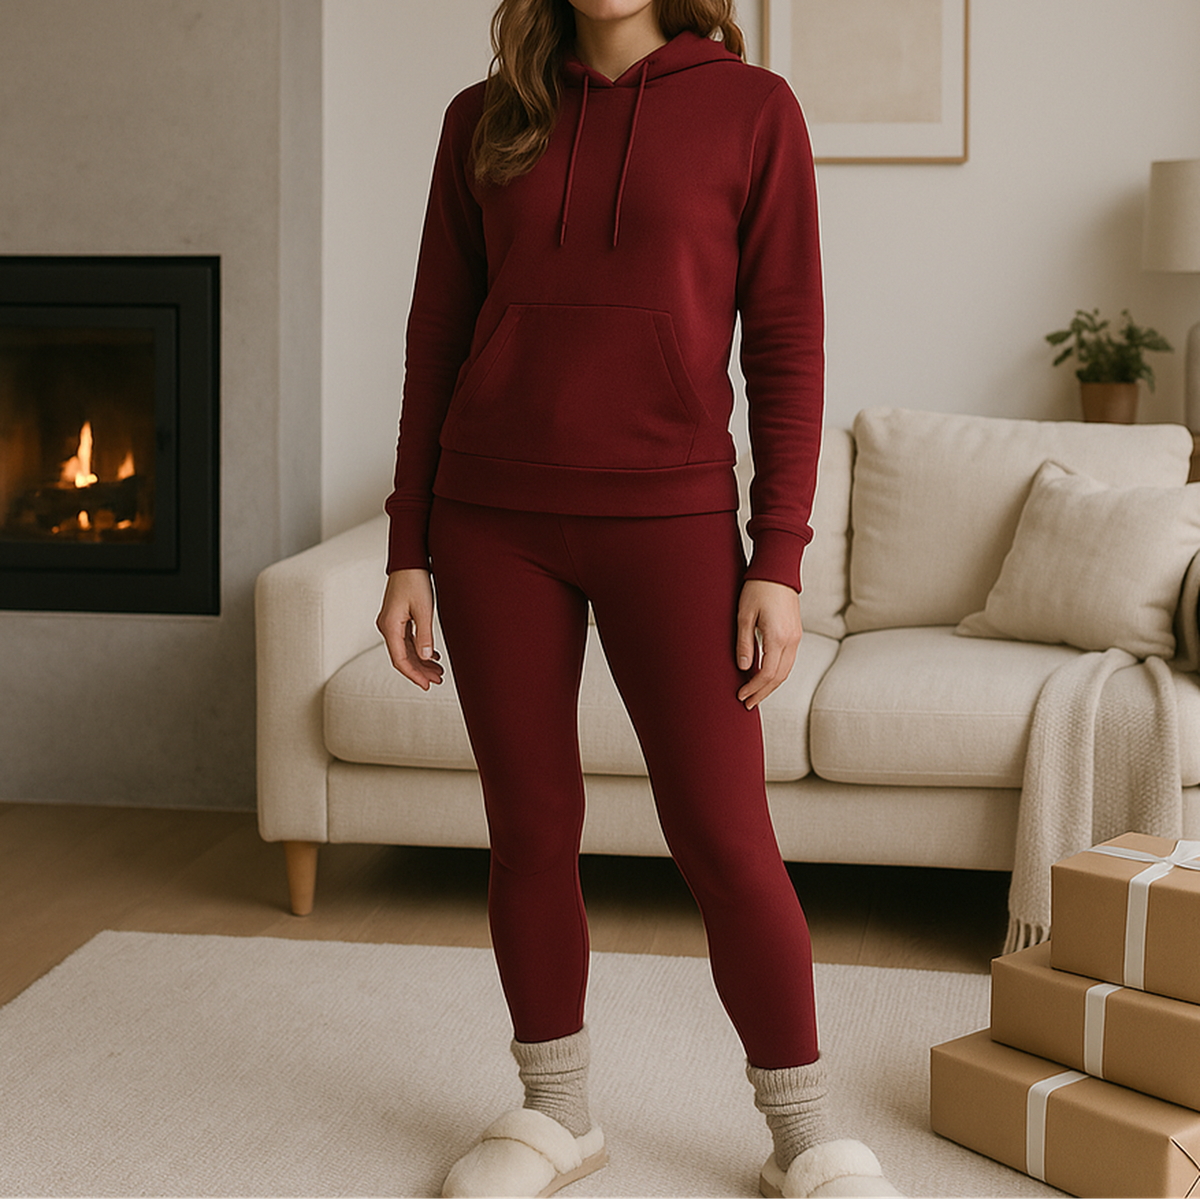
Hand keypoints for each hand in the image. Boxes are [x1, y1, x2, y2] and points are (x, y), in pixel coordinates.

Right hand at [376, 568, 444, 689]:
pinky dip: (419, 649)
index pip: (400, 660)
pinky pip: (406, 640)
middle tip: (438, 680)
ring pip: (405, 650)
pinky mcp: (397, 618)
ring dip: (421, 661)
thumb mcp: (423, 610)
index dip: (414, 675)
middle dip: (420, 671)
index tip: (428, 685)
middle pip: (402, 657)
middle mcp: (387, 627)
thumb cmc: (415, 581)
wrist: (409, 560)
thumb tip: (425, 658)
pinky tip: (433, 656)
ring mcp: (391, 623)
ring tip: (439, 671)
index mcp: (390, 627)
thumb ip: (424, 635)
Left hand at [735, 578, 801, 709]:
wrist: (777, 571)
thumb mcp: (744, 615)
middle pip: (779, 677)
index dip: (754, 688)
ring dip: (771, 686)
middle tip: (747, 704)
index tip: (741, 696)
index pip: (767, 674)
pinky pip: (789, 661)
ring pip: (786, 671)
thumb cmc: (757, 589)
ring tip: (755, 695)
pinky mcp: (796, 633)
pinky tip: (766, 677)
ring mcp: (796, 637)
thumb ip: (744, 643)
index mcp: (778, 637)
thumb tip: (744, 668)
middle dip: (763, 693)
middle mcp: (791, 640)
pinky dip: (778, 674)